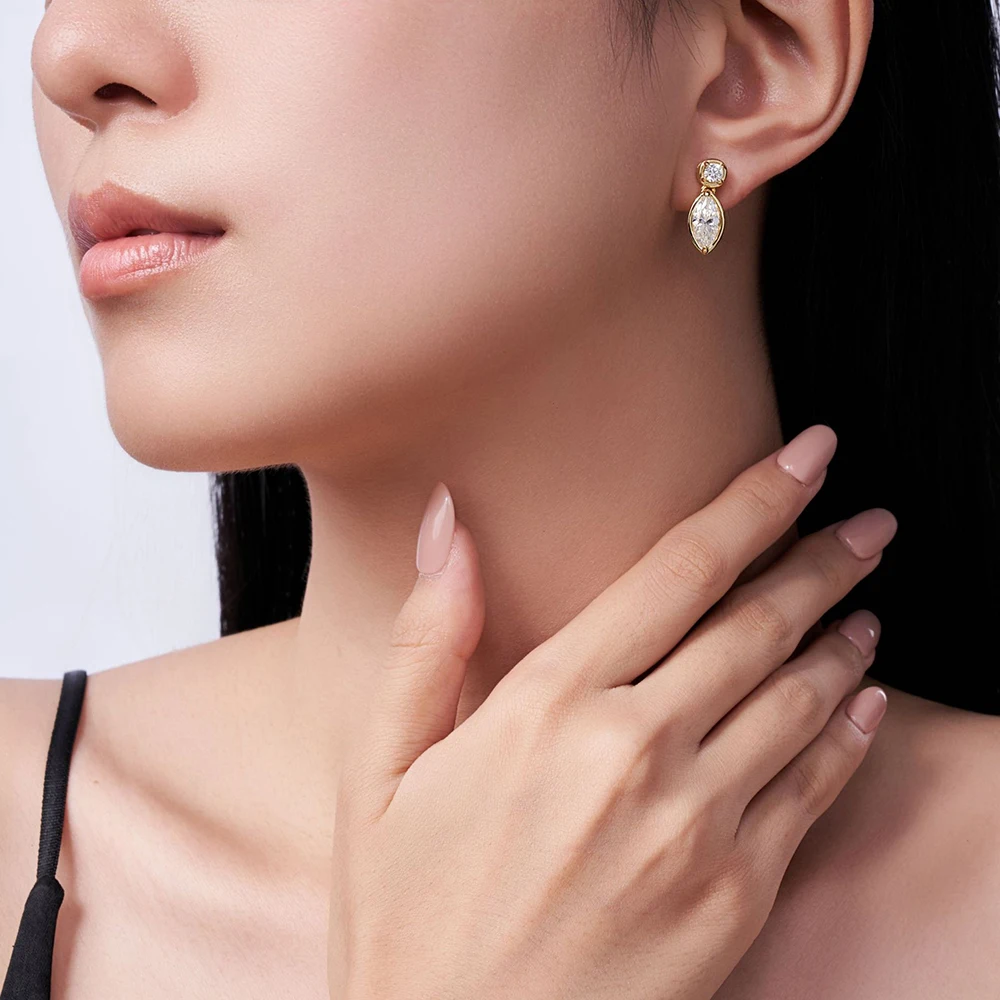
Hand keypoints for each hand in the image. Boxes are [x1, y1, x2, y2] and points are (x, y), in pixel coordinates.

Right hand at [327, 424, 896, 999]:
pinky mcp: (734, 901)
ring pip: (799, 699)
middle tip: (869, 519)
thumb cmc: (407, 918)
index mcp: (548, 706)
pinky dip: (849, 733)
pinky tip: (867, 700)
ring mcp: (696, 829)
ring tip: (869, 597)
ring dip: (843, 636)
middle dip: (822, 556)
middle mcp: (634, 753)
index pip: (678, 570)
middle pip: (756, 623)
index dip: (754, 500)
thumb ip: (427, 637)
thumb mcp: (378, 770)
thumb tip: (451, 523)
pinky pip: (811, 793)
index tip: (808, 454)